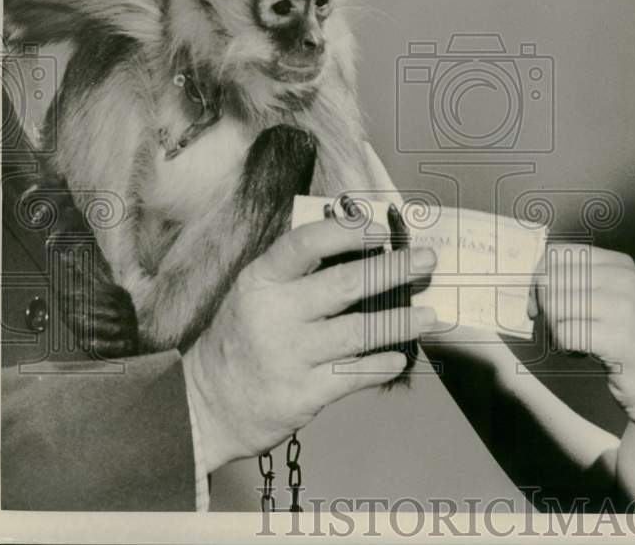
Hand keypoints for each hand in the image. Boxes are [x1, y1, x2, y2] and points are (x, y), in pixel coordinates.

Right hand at [182, 218, 437, 470]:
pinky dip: (382, 363)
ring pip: (359, 332)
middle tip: (427, 261)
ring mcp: (288, 355)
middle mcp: (274, 313)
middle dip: (395, 269)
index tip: (380, 229)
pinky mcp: (301, 393)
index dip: (349, 231)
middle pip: (346, 284)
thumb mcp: (256, 295)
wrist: (205, 406)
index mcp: (261, 280)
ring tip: (429, 314)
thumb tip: (362, 248)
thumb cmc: (243, 340)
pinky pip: (354, 374)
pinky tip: (400, 356)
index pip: (307, 242)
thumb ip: (299, 272)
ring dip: (401, 321)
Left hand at [530, 244, 634, 427]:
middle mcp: (623, 278)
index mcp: (620, 263)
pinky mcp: (618, 337)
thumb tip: (530, 279)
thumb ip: (576, 282)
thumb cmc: (626, 341)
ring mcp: (623, 306)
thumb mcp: (608, 299)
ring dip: (554, 329)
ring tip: (572, 340)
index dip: (538, 277)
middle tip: (555, 328)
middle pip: (552, 279)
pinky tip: (580, 353)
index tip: (539, 302)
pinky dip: (563, 347)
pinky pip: (565, 334)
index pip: (558, 253)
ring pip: (555, 305)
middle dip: (543, 306)